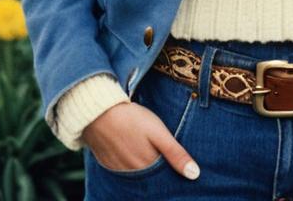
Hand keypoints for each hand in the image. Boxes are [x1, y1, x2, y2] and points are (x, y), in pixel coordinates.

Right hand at [82, 101, 199, 179]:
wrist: (98, 112)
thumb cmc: (132, 119)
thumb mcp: (158, 132)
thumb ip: (175, 153)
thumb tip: (194, 174)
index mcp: (148, 167)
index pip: (165, 178)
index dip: (173, 173)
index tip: (180, 170)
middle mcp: (133, 174)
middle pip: (151, 179)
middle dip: (159, 175)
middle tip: (163, 162)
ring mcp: (119, 170)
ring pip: (137, 176)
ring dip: (144, 172)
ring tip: (148, 157)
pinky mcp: (108, 163)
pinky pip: (123, 172)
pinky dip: (130, 167)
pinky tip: (133, 156)